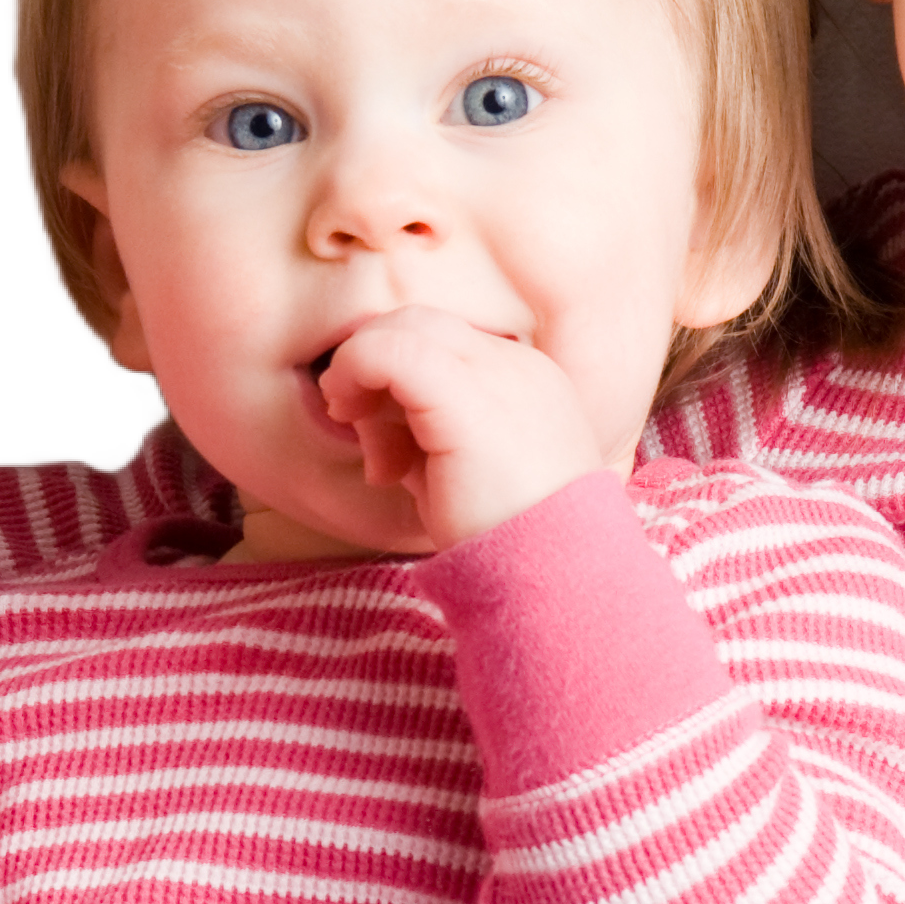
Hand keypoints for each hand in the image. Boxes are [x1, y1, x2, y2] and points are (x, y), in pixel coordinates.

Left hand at [314, 306, 614, 550]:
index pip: (445, 343)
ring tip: (375, 454)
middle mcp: (518, 366)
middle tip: (359, 433)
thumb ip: (421, 436)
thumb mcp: (459, 476)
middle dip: (374, 368)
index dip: (396, 380)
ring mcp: (499, 375)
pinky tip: (349, 417)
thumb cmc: (505, 543)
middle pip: (421, 324)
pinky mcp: (466, 397)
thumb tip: (368, 412)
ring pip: (405, 327)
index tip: (386, 451)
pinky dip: (356, 371)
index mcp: (527, 382)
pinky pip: (392, 351)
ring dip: (362, 375)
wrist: (555, 579)